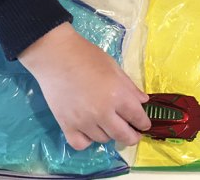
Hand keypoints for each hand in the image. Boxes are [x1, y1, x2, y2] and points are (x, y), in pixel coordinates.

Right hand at [18, 22, 150, 150]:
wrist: (55, 55)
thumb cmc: (86, 56)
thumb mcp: (114, 67)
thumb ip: (129, 86)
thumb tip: (143, 101)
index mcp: (118, 95)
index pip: (137, 118)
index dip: (144, 123)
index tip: (144, 124)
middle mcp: (103, 112)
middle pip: (123, 135)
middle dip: (132, 136)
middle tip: (132, 133)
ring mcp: (84, 121)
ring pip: (103, 140)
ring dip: (109, 134)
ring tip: (107, 124)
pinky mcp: (66, 125)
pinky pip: (81, 144)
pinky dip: (87, 140)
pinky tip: (88, 130)